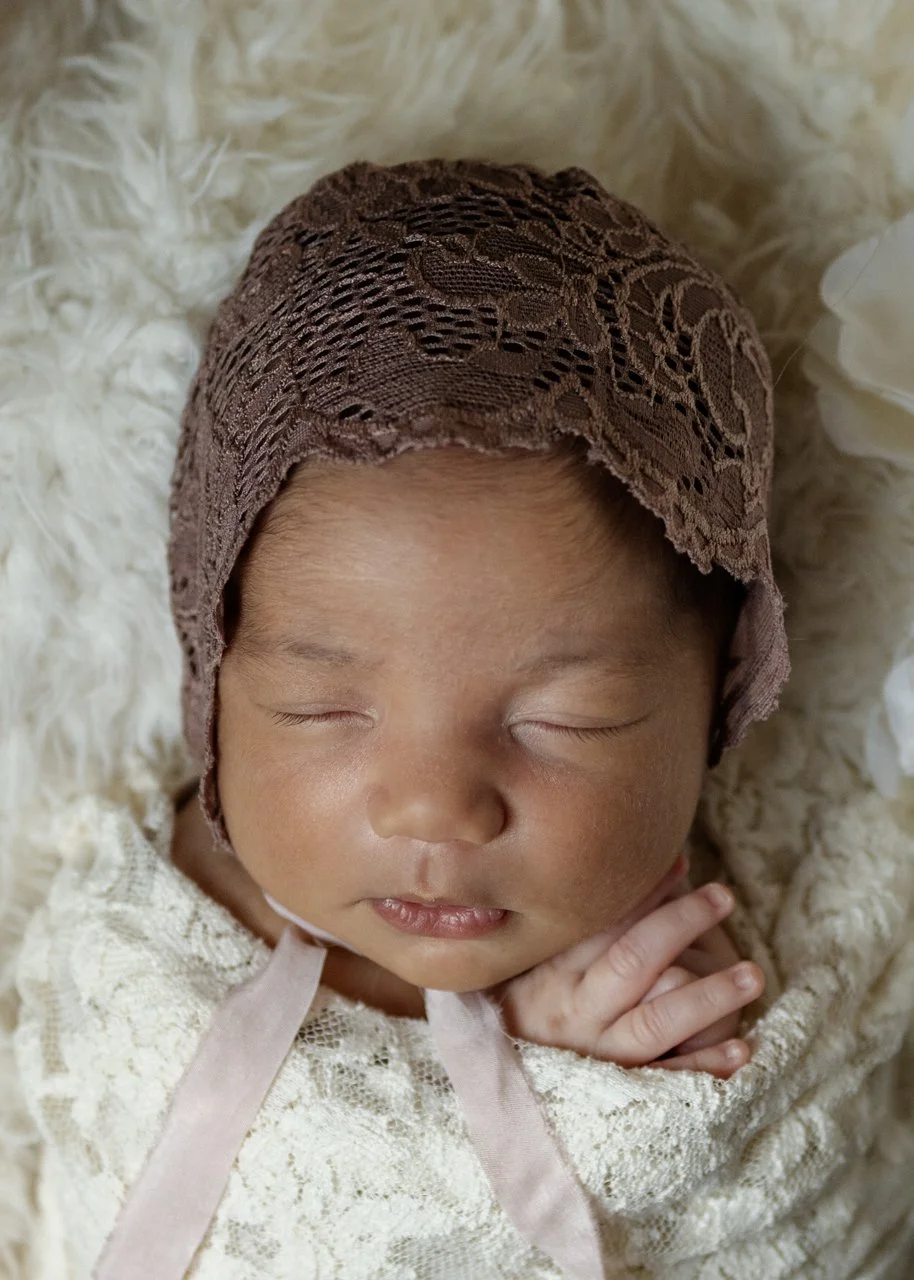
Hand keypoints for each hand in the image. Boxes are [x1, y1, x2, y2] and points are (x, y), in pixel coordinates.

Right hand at [486, 857, 763, 1077]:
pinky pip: (668, 1076)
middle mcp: (575, 1011)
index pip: (603, 923)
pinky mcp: (620, 1091)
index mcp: (553, 973)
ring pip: (656, 1020)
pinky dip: (706, 1064)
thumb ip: (573, 933)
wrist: (502, 1095)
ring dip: (709, 996)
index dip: (644, 890)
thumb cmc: (528, 1014)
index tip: (681, 862)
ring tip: (751, 974)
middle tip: (723, 896)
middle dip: (681, 922)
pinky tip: (742, 1049)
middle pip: (633, 960)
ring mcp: (599, 1053)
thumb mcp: (535, 969)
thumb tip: (618, 876)